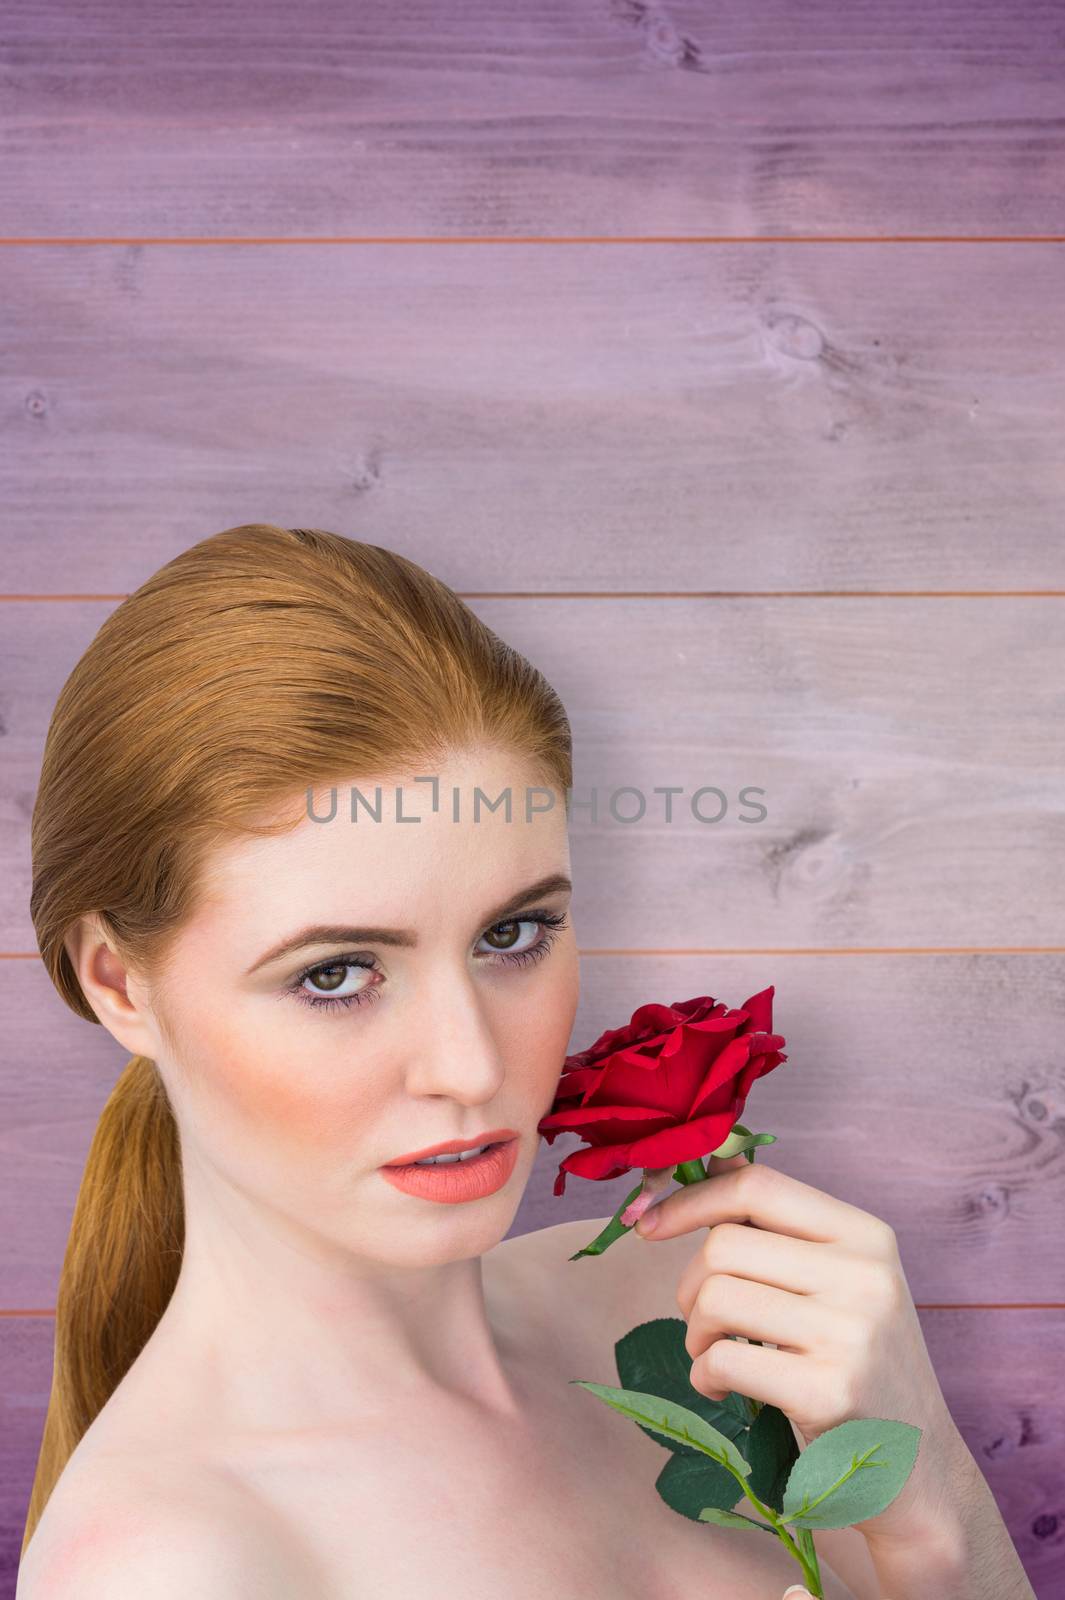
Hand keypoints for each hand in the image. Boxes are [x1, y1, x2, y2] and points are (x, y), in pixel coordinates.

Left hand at [634, 1153, 972, 1544]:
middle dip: (691, 1285)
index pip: (758, 1185)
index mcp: (866, 1235)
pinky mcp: (828, 1392)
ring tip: (717, 1356)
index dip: (691, 1198)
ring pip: (715, 1298)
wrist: (917, 1469)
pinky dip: (705, 1377)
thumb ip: (779, 1225)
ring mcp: (850, 1333)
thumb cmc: (860, 1363)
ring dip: (696, 1335)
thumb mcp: (839, 1281)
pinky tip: (725, 1390)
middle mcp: (865, 1275)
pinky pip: (723, 1360)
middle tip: (704, 1323)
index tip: (649, 1224)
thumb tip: (715, 1157)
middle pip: (724, 1245)